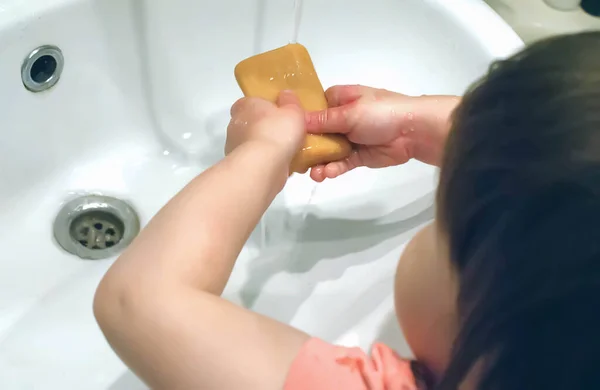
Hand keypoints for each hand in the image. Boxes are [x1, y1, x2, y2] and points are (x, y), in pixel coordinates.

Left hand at [226, 91, 305, 161]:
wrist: (263, 166)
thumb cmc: (277, 132)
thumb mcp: (293, 110)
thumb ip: (290, 101)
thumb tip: (286, 94)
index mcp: (244, 106)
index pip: (249, 102)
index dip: (263, 107)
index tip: (277, 113)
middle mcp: (235, 124)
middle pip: (252, 124)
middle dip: (266, 129)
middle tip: (286, 134)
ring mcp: (235, 147)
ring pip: (254, 144)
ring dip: (266, 147)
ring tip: (288, 153)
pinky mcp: (240, 165)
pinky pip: (256, 160)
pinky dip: (266, 162)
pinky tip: (282, 166)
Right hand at [305, 85, 459, 181]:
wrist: (414, 131)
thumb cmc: (381, 112)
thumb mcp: (349, 113)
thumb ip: (323, 120)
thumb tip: (296, 119)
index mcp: (340, 99)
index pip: (314, 107)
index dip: (300, 118)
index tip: (284, 129)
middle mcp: (342, 118)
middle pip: (318, 132)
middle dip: (306, 145)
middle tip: (293, 158)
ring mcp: (350, 138)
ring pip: (327, 151)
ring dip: (319, 161)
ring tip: (312, 173)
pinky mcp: (358, 156)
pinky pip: (341, 163)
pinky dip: (333, 169)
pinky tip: (325, 174)